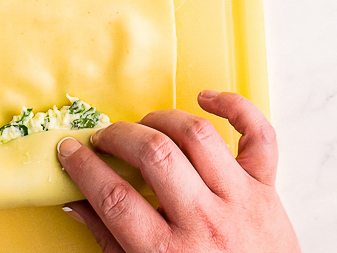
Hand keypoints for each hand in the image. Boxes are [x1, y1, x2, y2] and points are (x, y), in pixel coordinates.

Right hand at [57, 90, 300, 252]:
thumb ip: (110, 241)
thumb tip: (75, 202)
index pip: (116, 198)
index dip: (84, 167)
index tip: (69, 150)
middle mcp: (206, 223)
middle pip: (154, 155)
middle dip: (119, 136)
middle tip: (103, 138)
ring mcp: (240, 200)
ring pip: (197, 135)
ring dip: (162, 120)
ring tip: (144, 126)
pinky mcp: (267, 188)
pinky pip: (258, 134)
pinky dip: (234, 106)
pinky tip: (204, 98)